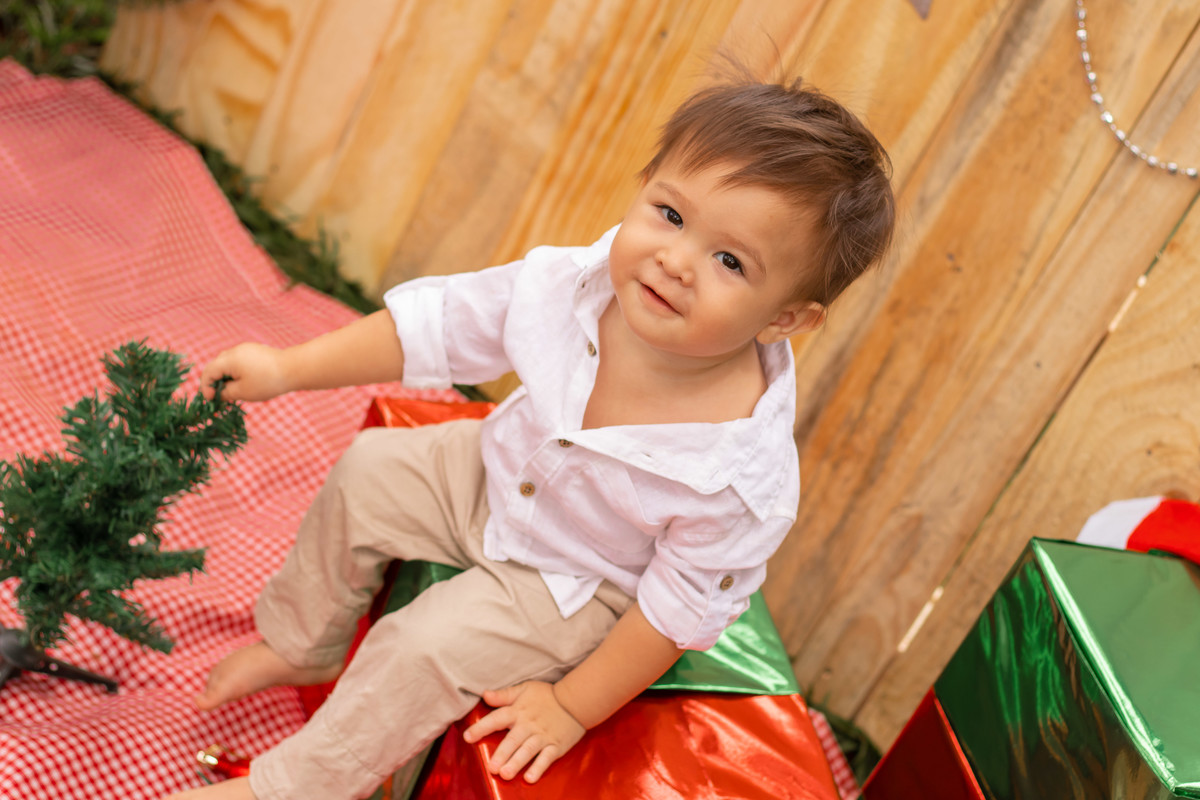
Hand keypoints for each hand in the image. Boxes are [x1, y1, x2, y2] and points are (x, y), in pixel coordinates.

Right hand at [198, 343, 289, 402]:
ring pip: (228, 363)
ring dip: (226, 377)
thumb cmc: (267, 382)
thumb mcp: (243, 392)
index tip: (212, 401)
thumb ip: (226, 393)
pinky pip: (239, 361)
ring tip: (233, 392)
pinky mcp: (255, 351)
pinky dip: (237, 372)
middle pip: (217, 366)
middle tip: (220, 398)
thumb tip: (220, 393)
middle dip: (215, 382)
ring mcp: (246, 349)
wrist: (294, 369)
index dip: (206, 387)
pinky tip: (245, 383)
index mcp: (229, 359)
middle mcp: (235, 350)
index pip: (208, 372)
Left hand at [462, 681, 584, 783]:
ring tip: (505, 774)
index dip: (482, 727)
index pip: (497, 718)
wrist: (576, 701)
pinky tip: (530, 778)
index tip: (468, 736)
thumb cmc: (547, 696)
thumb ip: (504, 694)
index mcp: (518, 711)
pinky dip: (539, 768)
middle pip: (513, 740)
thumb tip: (484, 694)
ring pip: (528, 751)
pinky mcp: (556, 746)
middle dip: (502, 753)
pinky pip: (546, 758)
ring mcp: (543, 736)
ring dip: (517, 762)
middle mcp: (529, 725)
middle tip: (491, 767)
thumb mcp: (525, 689)